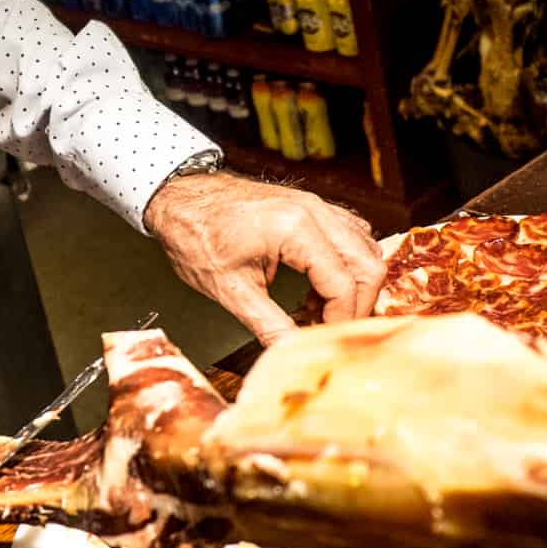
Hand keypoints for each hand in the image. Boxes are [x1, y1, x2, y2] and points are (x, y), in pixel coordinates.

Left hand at [143, 171, 385, 345]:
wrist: (178, 197)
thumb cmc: (195, 233)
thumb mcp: (229, 288)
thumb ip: (267, 323)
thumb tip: (292, 351)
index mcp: (295, 228)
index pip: (343, 283)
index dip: (341, 318)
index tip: (326, 339)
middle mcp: (313, 211)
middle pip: (368, 264)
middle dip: (358, 303)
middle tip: (332, 328)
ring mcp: (315, 205)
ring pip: (364, 247)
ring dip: (354, 283)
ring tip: (322, 309)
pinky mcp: (310, 207)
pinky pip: (349, 234)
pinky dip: (346, 264)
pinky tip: (318, 286)